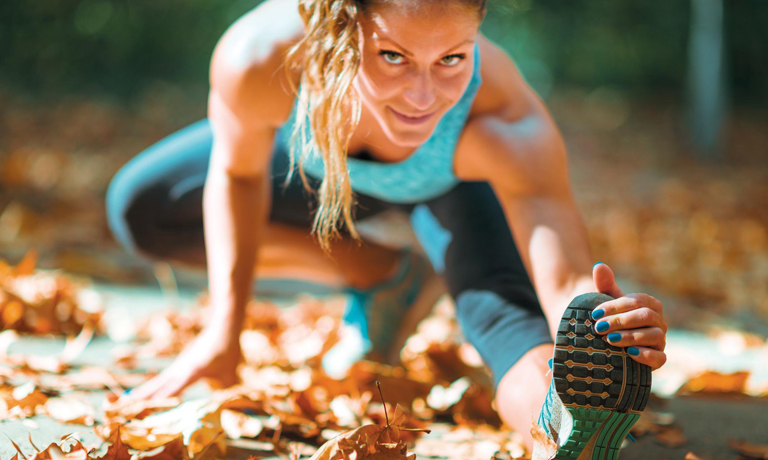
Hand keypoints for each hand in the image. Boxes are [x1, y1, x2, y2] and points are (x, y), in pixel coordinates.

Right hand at [121, 320, 241, 399]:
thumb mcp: (230, 372)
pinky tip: (143, 395)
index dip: (155, 404)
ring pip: (155, 384)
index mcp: (190, 372)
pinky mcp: (179, 365)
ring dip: (140, 394)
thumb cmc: (227, 348)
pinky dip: (151, 389)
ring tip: (121, 403)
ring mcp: (177, 367)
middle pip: (154, 387)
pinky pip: (162, 381)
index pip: (169, 392)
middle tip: (116, 408)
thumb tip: (232, 405)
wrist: (222, 325)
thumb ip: (228, 388)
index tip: (139, 412)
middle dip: (137, 399)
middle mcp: (179, 370)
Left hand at [591, 262, 667, 369]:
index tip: (595, 314)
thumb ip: (604, 284)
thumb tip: (599, 265)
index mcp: (649, 304)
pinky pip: (660, 358)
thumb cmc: (610, 318)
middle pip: (646, 316)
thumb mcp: (606, 302)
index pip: (637, 301)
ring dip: (631, 337)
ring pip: (654, 335)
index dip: (616, 306)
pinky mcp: (658, 359)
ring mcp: (660, 340)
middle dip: (621, 321)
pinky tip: (629, 354)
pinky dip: (646, 355)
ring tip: (610, 339)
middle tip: (599, 327)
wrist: (611, 344)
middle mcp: (659, 321)